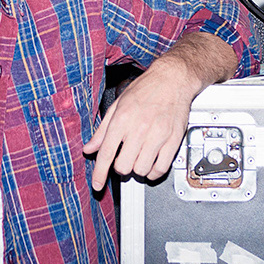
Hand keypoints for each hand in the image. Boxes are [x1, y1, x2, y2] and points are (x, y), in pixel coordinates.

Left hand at [83, 31, 236, 189]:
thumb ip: (102, 130)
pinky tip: (151, 163)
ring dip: (137, 169)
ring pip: (141, 170)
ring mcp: (158, 135)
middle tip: (124, 159)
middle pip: (123, 166)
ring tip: (138, 158)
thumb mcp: (117, 105)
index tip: (97, 185)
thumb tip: (90, 148)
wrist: (173, 79)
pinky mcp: (173, 140)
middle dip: (120, 167)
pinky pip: (161, 168)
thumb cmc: (145, 89)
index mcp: (122, 119)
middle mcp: (139, 128)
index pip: (106, 153)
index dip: (99, 173)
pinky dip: (154, 172)